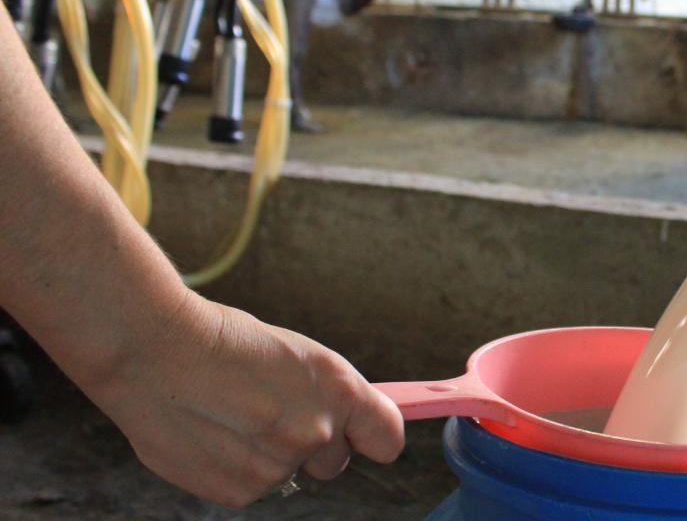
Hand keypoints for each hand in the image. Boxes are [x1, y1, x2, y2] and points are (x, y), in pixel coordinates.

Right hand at [78, 293, 404, 507]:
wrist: (153, 351)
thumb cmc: (221, 342)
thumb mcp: (294, 355)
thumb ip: (323, 395)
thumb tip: (343, 419)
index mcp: (339, 390)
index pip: (388, 438)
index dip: (372, 437)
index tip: (363, 435)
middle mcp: (317, 431)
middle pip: (334, 461)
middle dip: (310, 445)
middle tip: (269, 413)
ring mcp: (279, 466)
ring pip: (285, 472)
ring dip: (265, 454)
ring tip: (228, 415)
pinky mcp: (241, 491)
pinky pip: (250, 486)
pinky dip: (233, 468)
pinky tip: (210, 433)